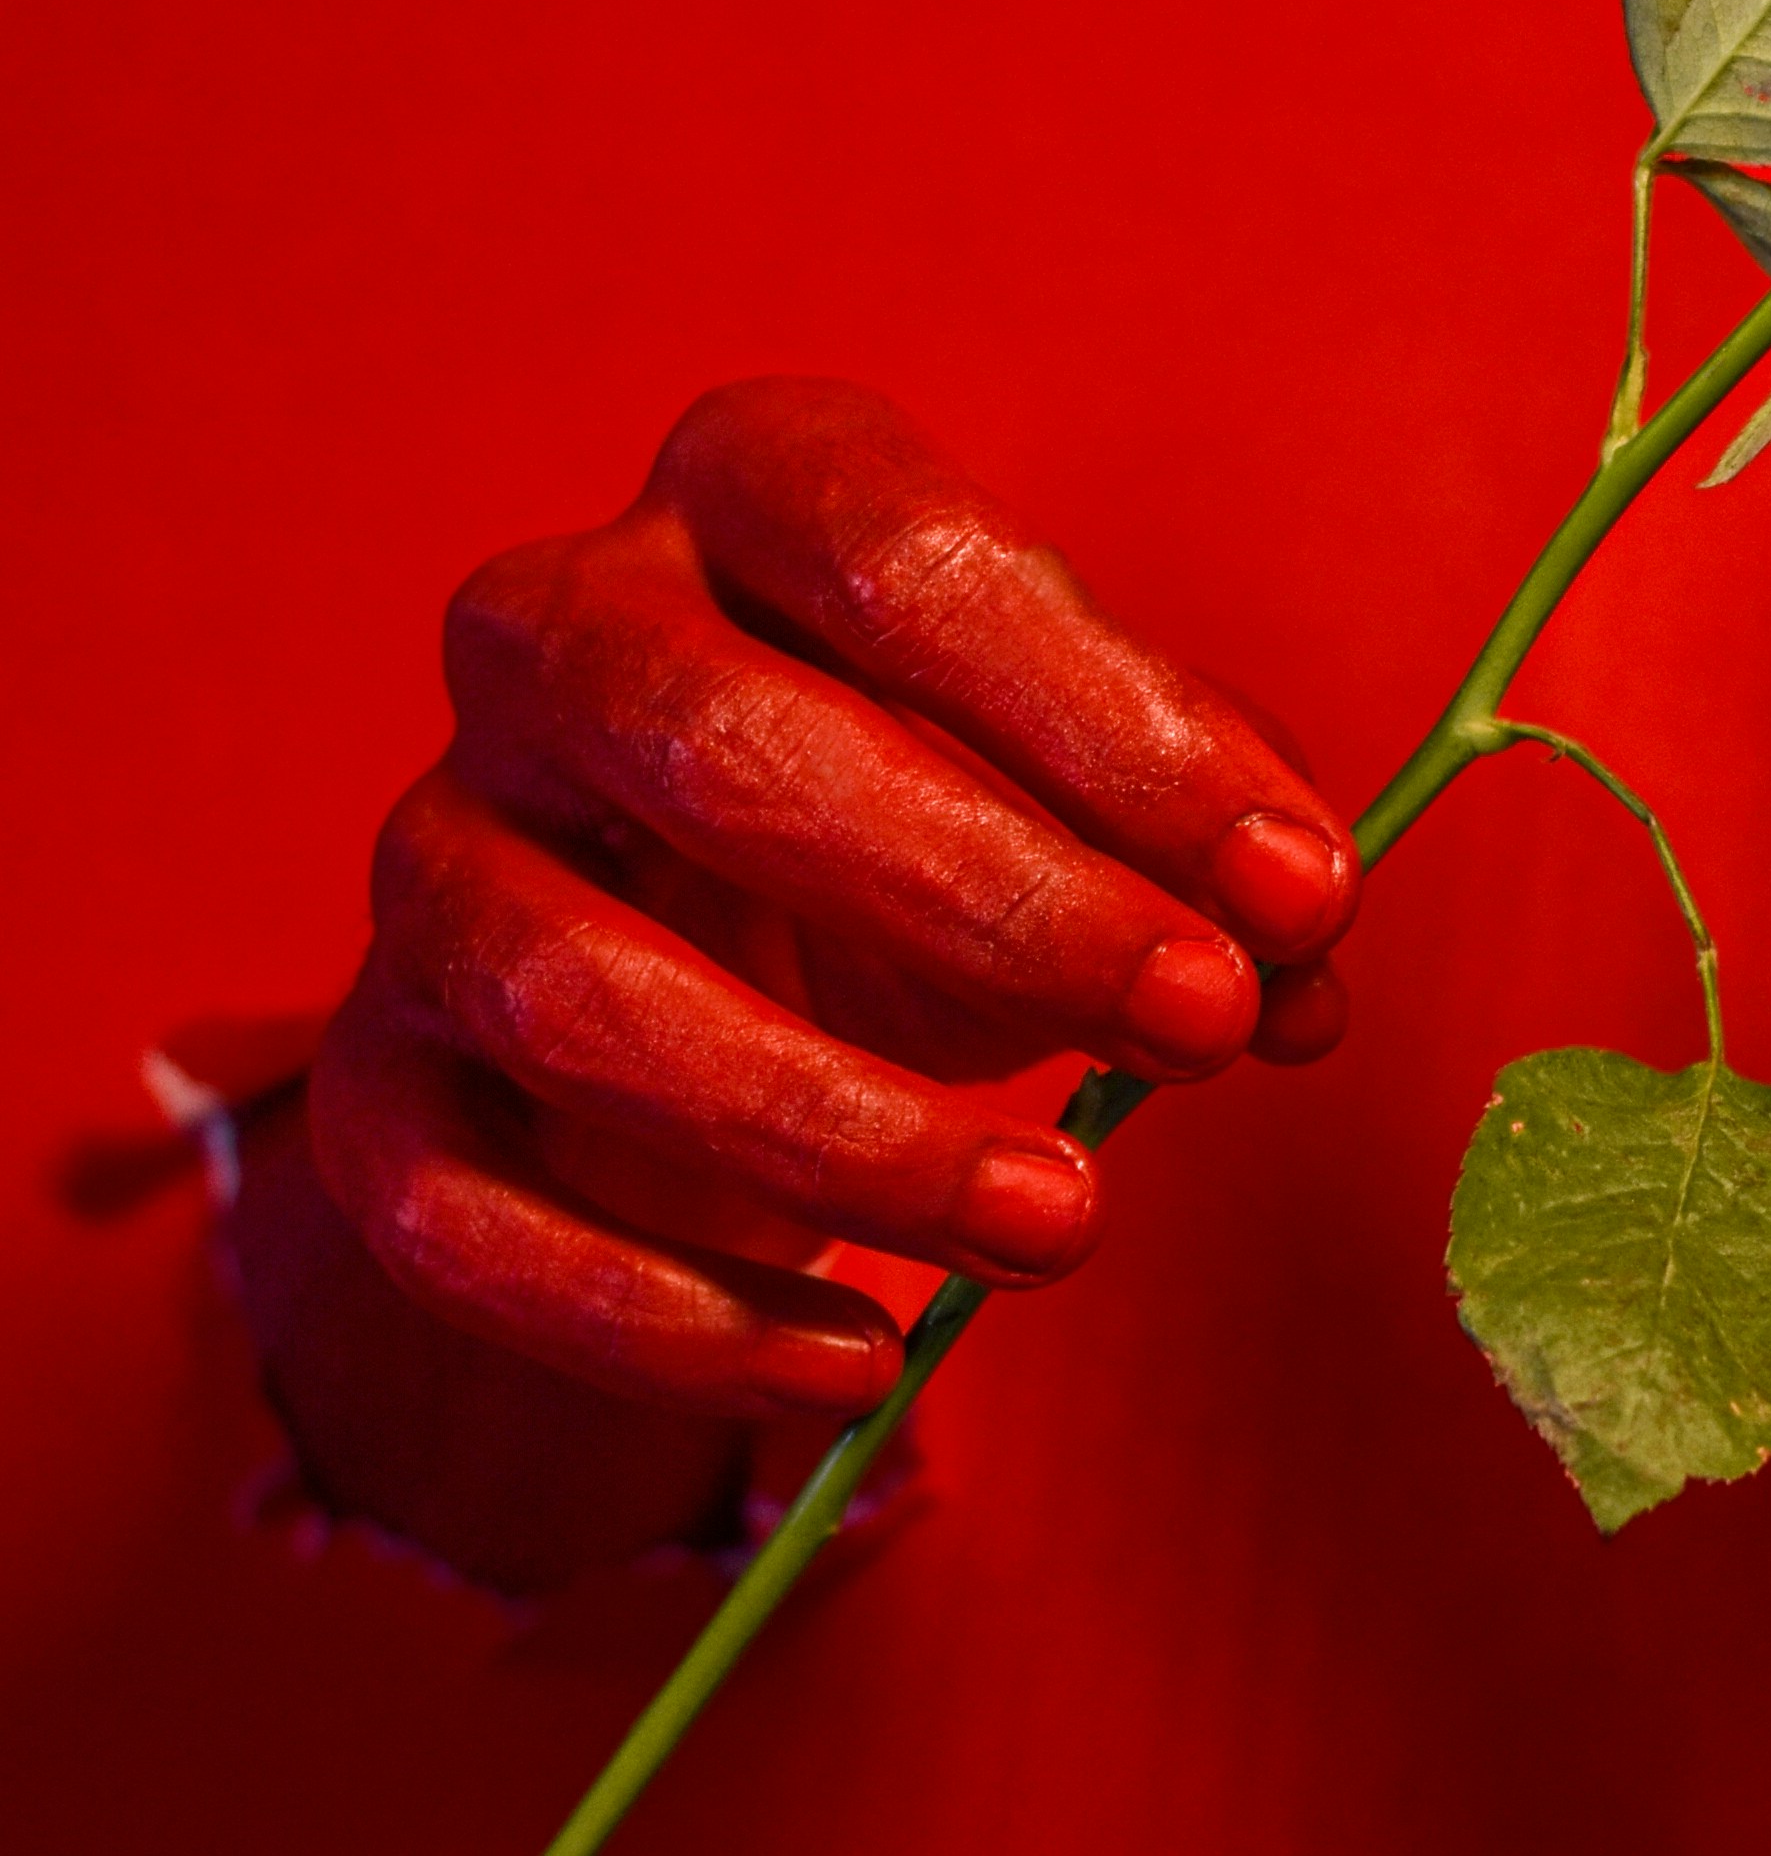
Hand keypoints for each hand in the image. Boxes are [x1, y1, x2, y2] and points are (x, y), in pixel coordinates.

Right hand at [310, 378, 1358, 1419]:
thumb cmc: (930, 821)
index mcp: (745, 490)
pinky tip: (860, 1365)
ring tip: (1060, 1222)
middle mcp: (553, 633)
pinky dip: (666, 1320)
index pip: (897, 554)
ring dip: (839, 1128)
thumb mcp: (1088, 784)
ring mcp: (436, 854)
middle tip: (1203, 1028)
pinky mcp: (376, 1081)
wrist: (696, 957)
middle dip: (990, 901)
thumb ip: (1211, 838)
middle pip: (715, 742)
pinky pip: (462, 1214)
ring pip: (574, 988)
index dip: (1111, 727)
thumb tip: (1310, 962)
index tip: (1299, 890)